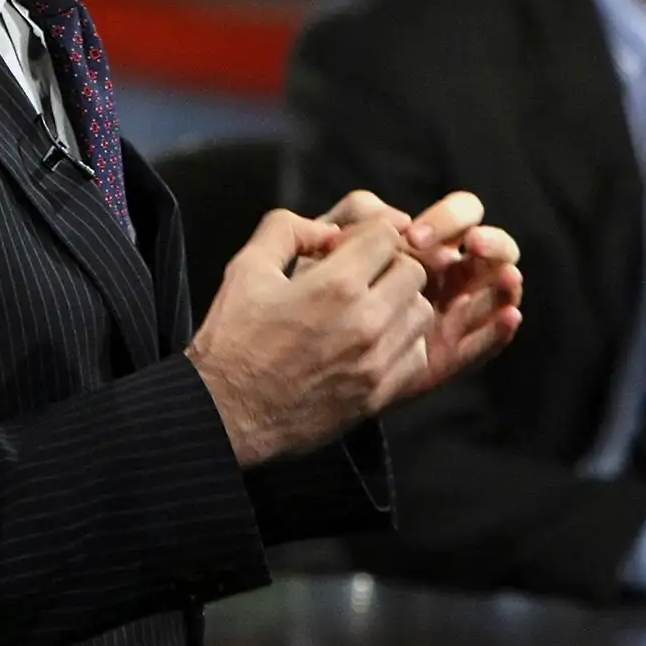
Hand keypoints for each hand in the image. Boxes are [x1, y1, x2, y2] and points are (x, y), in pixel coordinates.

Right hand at [186, 210, 433, 466]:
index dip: (367, 234)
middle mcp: (364, 322)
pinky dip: (403, 344)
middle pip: (413, 271)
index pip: (387, 235)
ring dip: (400, 303)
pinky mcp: (377, 394)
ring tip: (368, 308)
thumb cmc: (232, 340)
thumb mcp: (247, 268)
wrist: (224, 414)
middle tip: (361, 276)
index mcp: (334, 286)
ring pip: (420, 313)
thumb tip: (328, 231)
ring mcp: (375, 362)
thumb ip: (287, 230)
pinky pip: (416, 355)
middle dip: (388, 265)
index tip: (347, 249)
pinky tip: (373, 342)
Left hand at [321, 191, 523, 396]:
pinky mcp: (448, 356)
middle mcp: (449, 274)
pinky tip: (509, 316)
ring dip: (506, 279)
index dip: (448, 220)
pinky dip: (500, 331)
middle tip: (471, 245)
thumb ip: (360, 215)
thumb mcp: (330, 240)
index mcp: (429, 242)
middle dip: (489, 242)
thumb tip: (400, 220)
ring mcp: (454, 315)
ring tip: (505, 276)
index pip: (461, 216)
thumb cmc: (311, 283)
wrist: (298, 346)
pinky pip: (483, 345)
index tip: (415, 237)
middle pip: (492, 247)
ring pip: (499, 290)